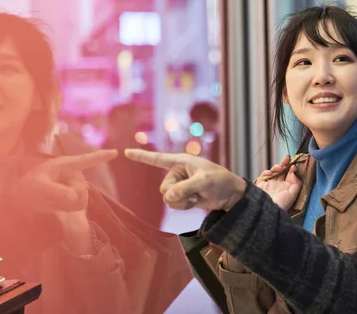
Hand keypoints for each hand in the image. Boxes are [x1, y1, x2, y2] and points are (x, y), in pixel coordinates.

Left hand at [8, 150, 117, 215]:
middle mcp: (74, 174)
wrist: (25, 200)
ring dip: (65, 204)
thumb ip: (56, 192)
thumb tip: (74, 197)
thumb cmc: (30, 188)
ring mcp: (76, 185)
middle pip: (81, 190)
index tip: (115, 152)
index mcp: (65, 165)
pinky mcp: (76, 195)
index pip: (85, 160)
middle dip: (67, 197)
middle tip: (49, 198)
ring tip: (51, 201)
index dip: (101, 156)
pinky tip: (57, 205)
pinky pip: (79, 205)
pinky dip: (67, 208)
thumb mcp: (39, 188)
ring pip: (81, 199)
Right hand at [124, 149, 246, 210]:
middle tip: (194, 192)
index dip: (141, 156)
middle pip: (164, 188)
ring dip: (181, 201)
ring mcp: (179, 185)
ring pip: (167, 198)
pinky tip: (196, 201)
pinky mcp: (182, 196)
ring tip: (197, 196)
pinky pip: (173, 204)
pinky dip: (184, 205)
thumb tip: (168, 197)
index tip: (125, 152)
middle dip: (177, 194)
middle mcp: (177, 172)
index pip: (158, 158)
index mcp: (181, 161)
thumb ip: (185, 188)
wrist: (230, 194)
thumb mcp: (205, 182)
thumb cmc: (220, 181)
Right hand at [256, 156, 301, 210]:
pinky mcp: (262, 184)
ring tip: (279, 167)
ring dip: (277, 166)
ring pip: (274, 171)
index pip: (290, 175)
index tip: (293, 165)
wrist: (266, 210)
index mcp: (287, 188)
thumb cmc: (280, 204)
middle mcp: (279, 185)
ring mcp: (270, 184)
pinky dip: (267, 172)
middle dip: (285, 163)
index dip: (292, 168)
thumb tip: (293, 171)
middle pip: (283, 171)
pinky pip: (265, 174)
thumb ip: (296, 182)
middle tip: (287, 158)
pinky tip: (270, 173)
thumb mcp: (293, 194)